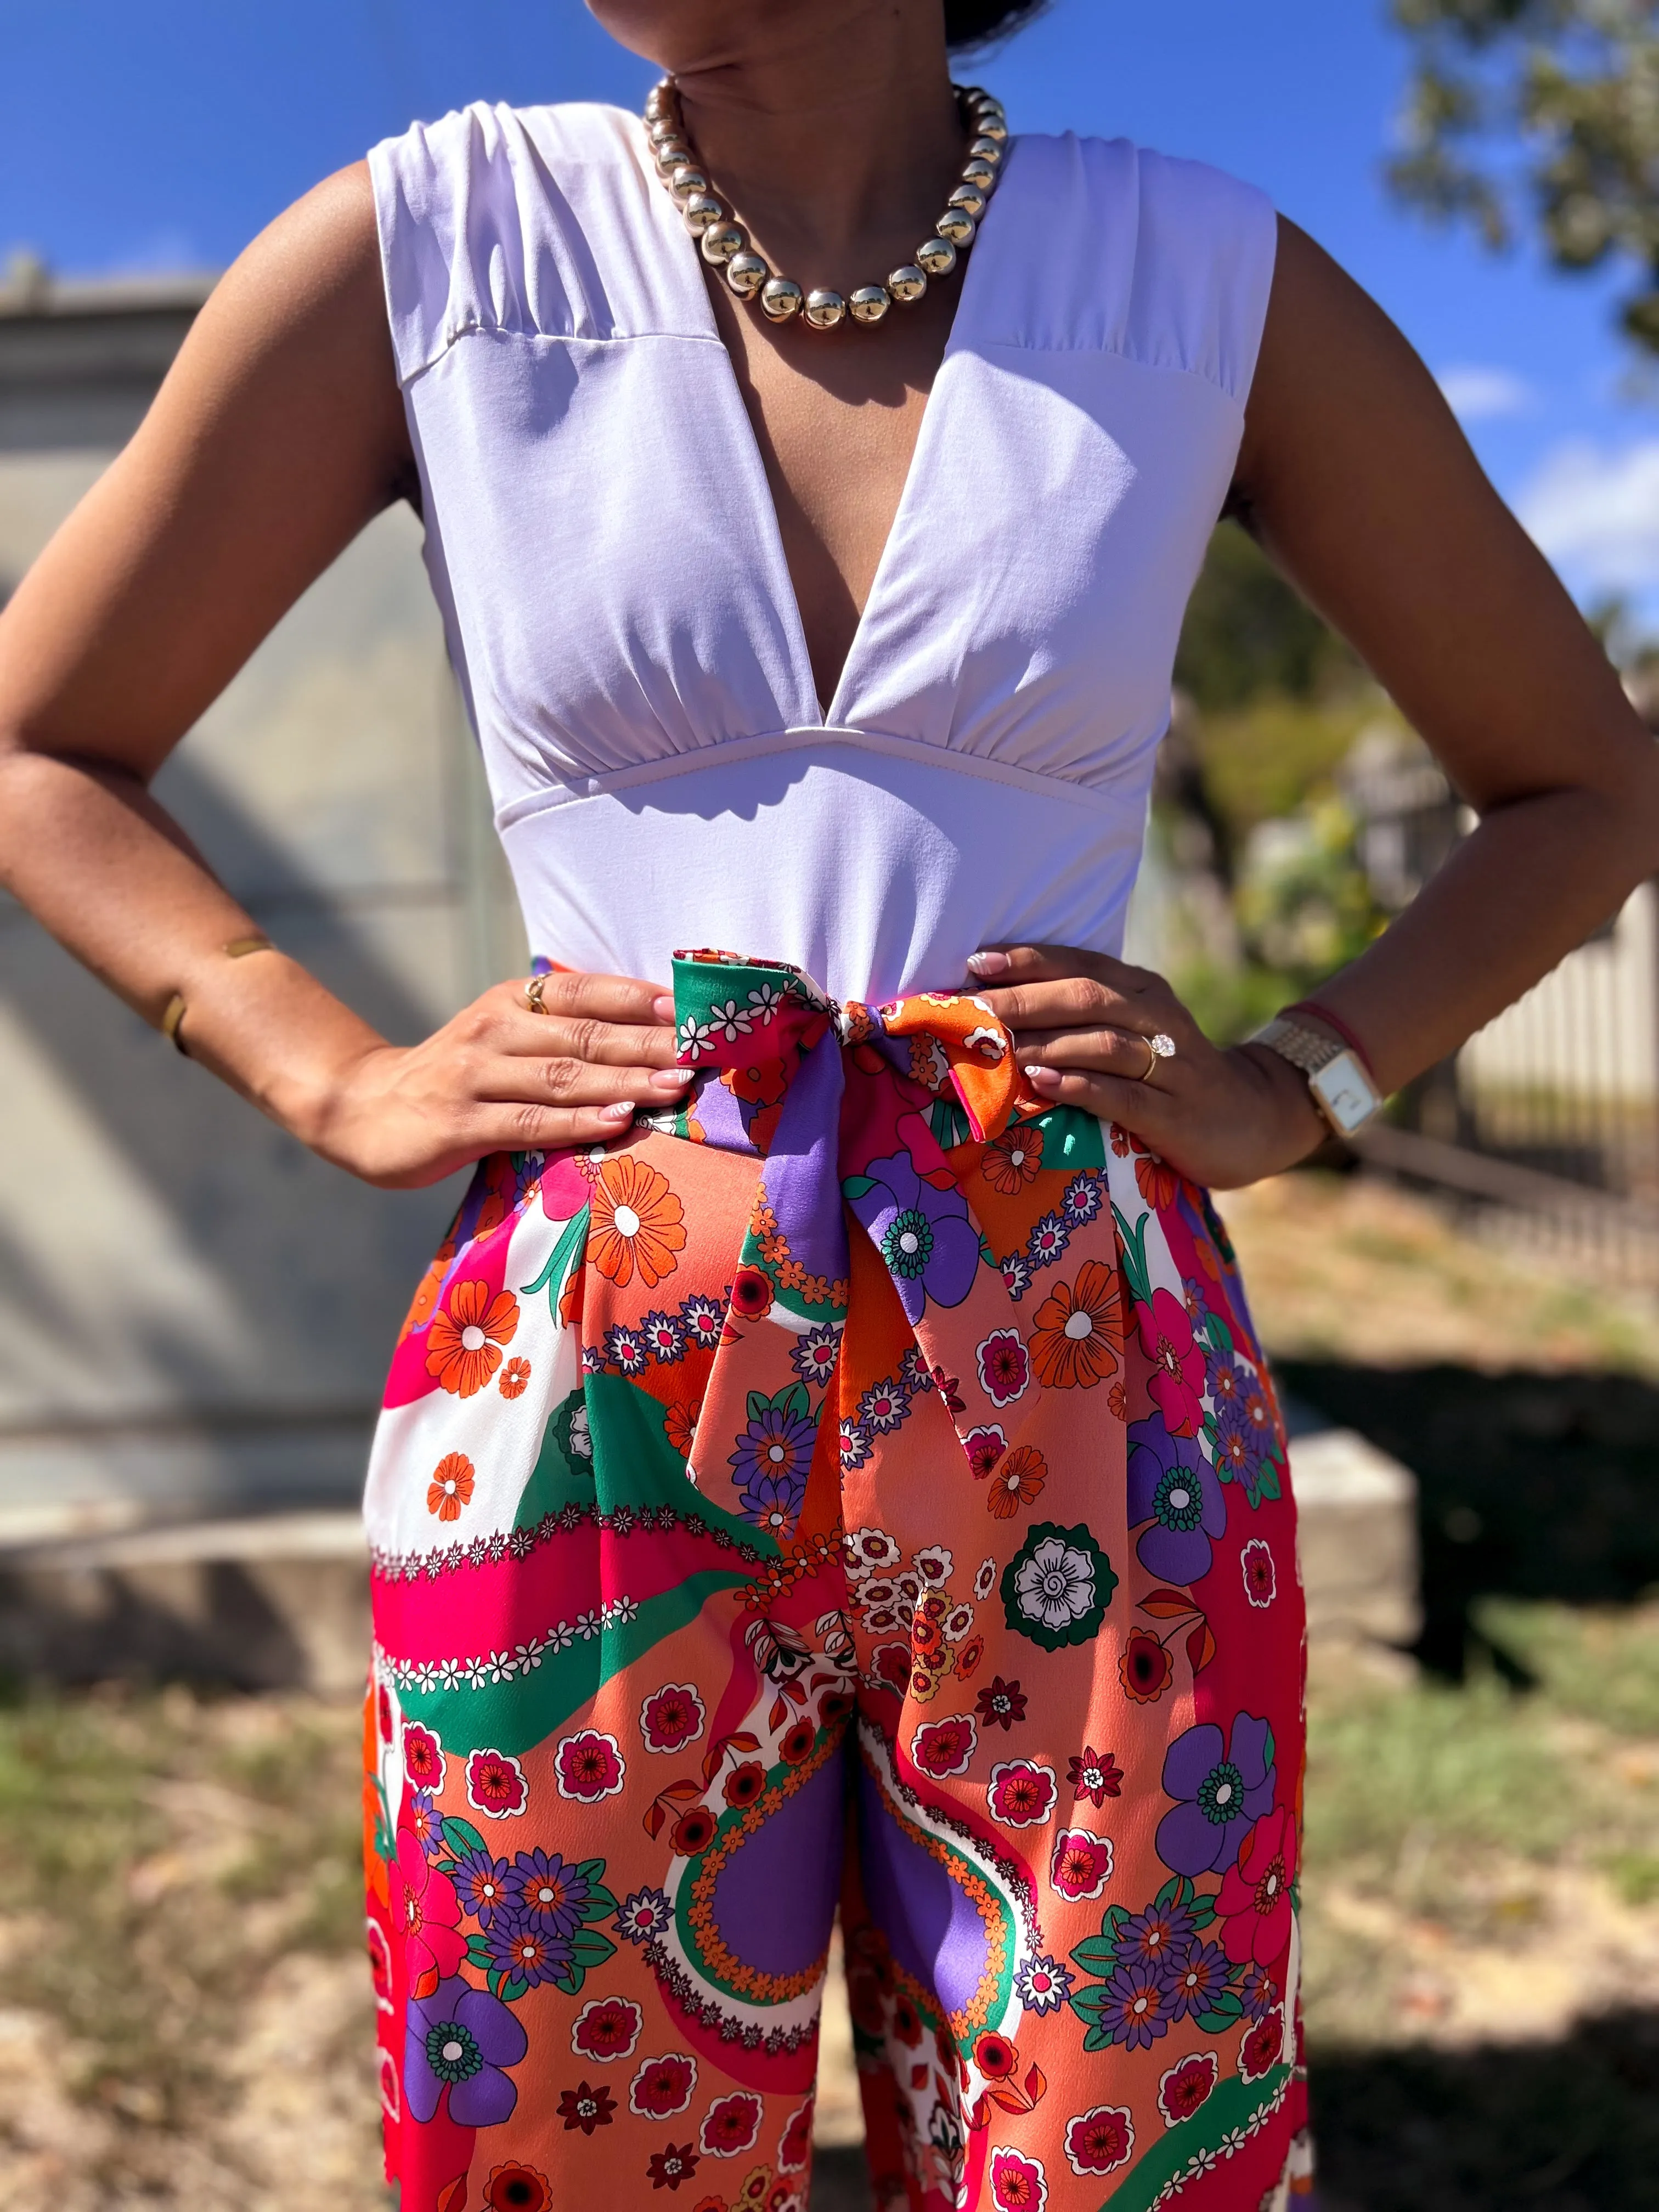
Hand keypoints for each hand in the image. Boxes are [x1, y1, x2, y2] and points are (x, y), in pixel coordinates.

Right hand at [301, 968, 689, 1188]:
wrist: (361, 1108)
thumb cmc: (457, 1077)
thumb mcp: (503, 1038)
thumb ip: (560, 1035)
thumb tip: (650, 1034)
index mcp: (510, 1000)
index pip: (586, 991)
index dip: (642, 998)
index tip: (696, 1010)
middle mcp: (493, 1029)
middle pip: (586, 1033)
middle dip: (650, 1044)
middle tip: (704, 1053)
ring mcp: (474, 1076)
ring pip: (563, 1076)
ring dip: (625, 1080)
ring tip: (675, 1086)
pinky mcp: (458, 1123)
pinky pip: (529, 1122)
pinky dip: (577, 1121)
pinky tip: (618, 1120)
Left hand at [965, 944, 1328, 1190]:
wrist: (1252, 1117)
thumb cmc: (1172, 1072)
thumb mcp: (1137, 1029)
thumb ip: (1084, 1016)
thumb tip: (1002, 1007)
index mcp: (1144, 990)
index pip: (1081, 965)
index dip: (1028, 961)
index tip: (975, 963)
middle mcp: (1159, 1018)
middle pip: (1087, 998)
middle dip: (1024, 1000)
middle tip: (972, 1009)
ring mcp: (1171, 1066)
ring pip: (1102, 1044)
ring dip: (1044, 1043)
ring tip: (996, 1047)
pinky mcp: (1175, 1113)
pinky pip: (1121, 1095)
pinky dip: (1078, 1087)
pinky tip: (1040, 1085)